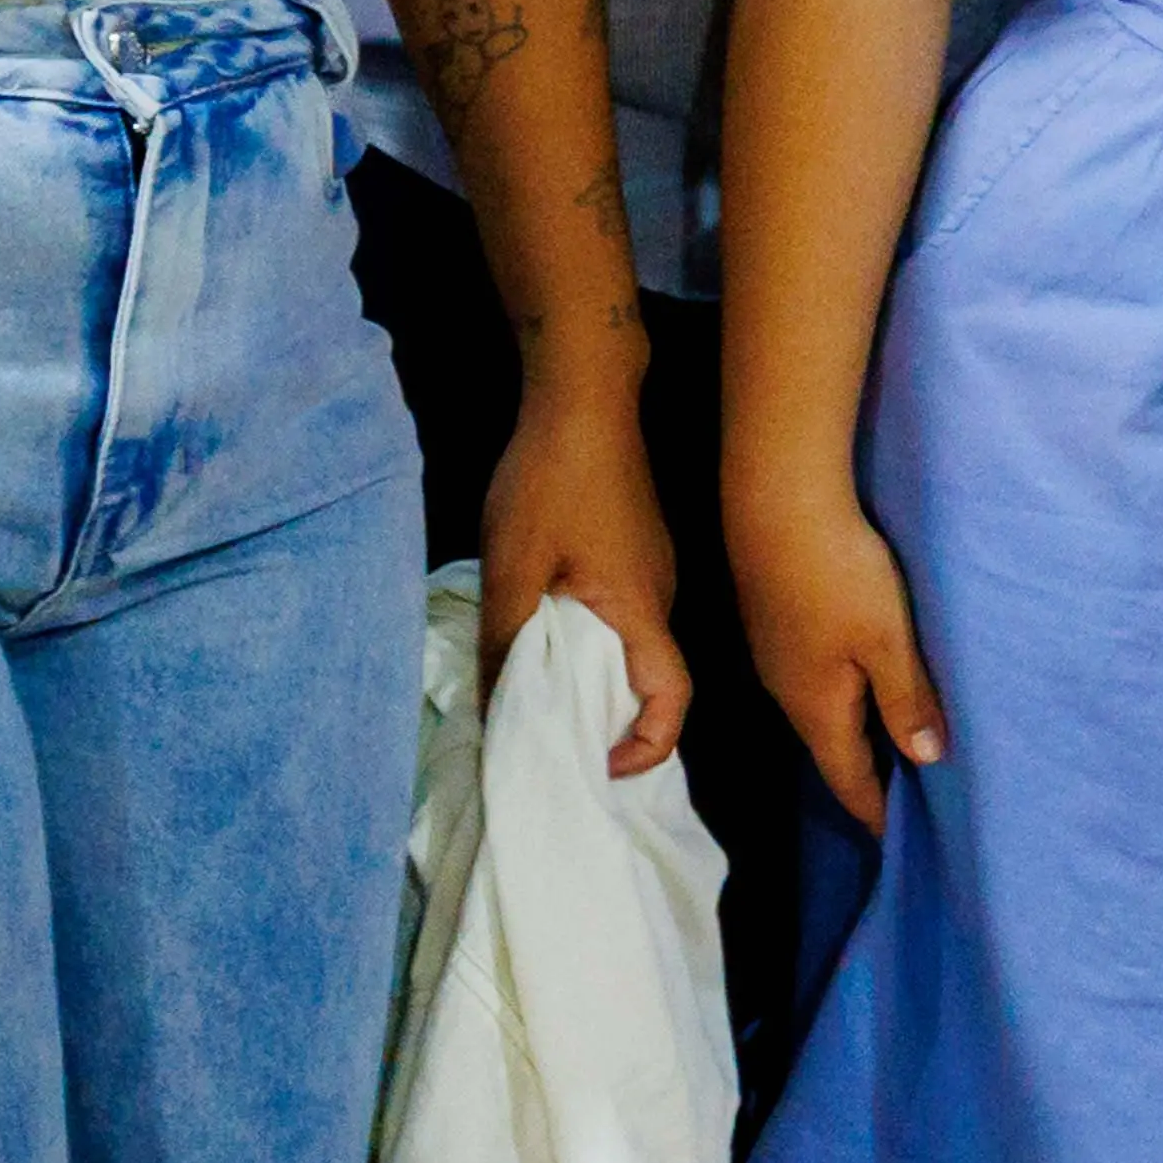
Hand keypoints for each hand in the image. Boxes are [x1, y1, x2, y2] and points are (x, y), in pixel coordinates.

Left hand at [473, 329, 695, 780]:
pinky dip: (592, 644)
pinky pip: (624, 618)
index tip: (600, 766)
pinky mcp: (639, 553)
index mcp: (638, 609)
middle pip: (650, 682)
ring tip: (538, 694)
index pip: (671, 699)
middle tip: (552, 743)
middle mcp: (659, 598)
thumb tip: (491, 711)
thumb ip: (503, 642)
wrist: (585, 395)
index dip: (647, 746)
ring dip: (594, 681)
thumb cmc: (550, 479)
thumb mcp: (511, 566)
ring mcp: (654, 572)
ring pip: (633, 649)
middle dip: (609, 724)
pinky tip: (546, 634)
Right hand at [730, 479, 952, 828]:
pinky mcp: (777, 625)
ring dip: (857, 735)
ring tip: (894, 751)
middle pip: (832, 749)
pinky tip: (866, 688)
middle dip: (868, 777)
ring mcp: (777, 657)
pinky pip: (816, 681)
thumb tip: (926, 760)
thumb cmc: (838, 573)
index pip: (847, 777)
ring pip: (823, 713)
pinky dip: (846, 699)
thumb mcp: (887, 640)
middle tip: (907, 803)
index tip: (896, 840)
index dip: (874, 810)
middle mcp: (788, 692)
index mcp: (816, 706)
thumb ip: (906, 699)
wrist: (776, 502)